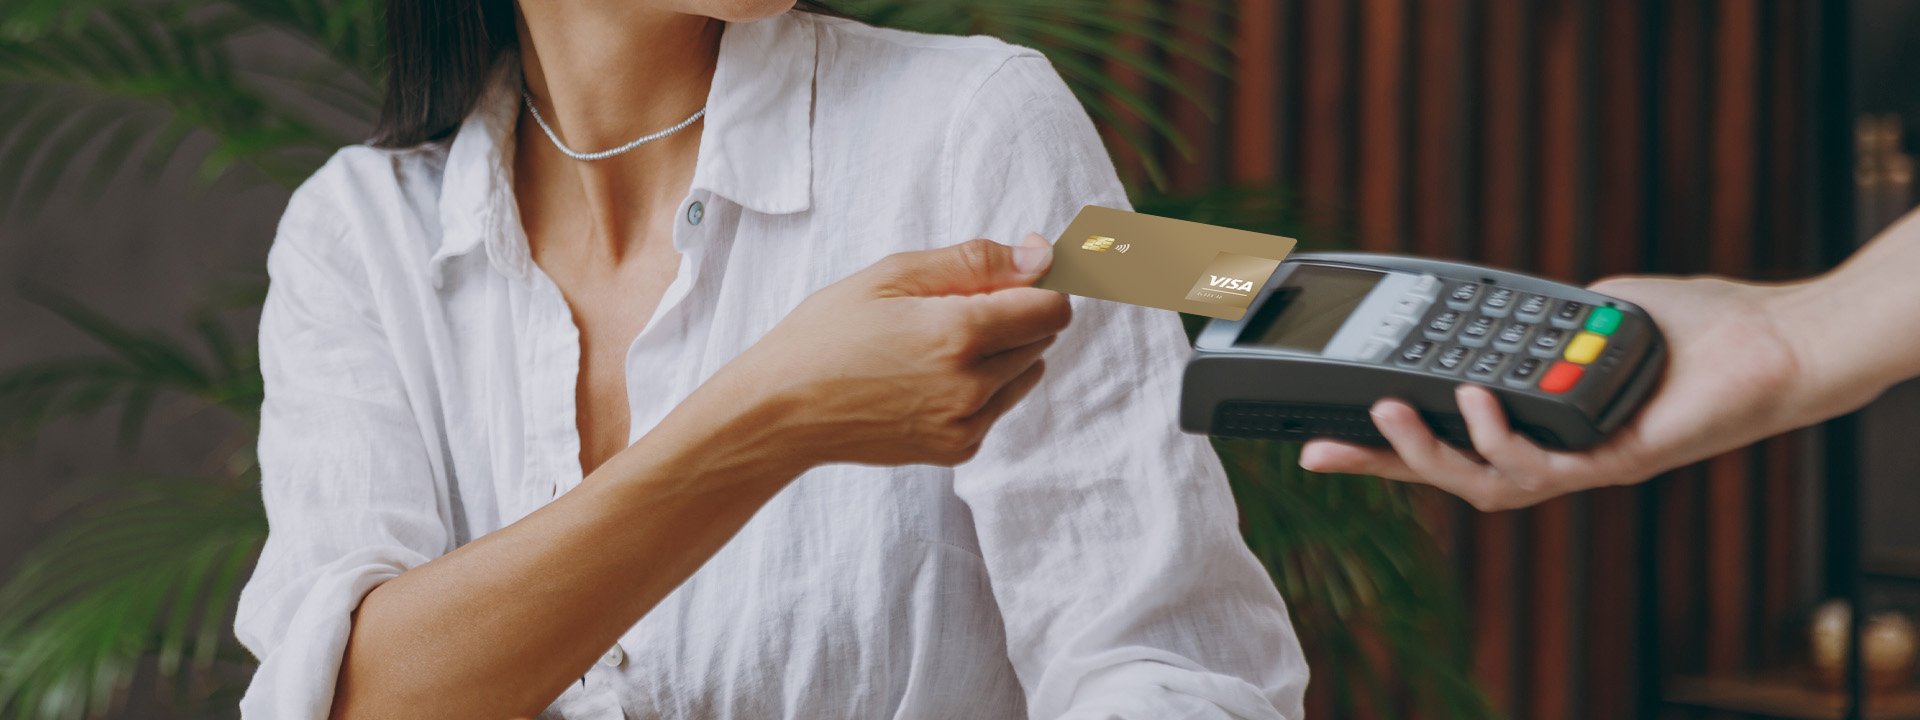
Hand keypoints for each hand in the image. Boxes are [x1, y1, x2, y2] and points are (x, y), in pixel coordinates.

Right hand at [715, 233, 1068, 468]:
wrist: (780, 411)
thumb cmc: (827, 333)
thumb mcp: (893, 275)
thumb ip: (976, 262)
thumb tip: (1041, 255)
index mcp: (959, 334)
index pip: (1052, 308)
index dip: (1042, 283)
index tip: (1017, 274)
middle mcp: (971, 386)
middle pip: (1042, 338)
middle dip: (1015, 314)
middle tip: (951, 306)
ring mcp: (966, 424)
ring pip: (1025, 373)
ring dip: (1002, 350)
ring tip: (937, 342)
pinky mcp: (958, 449)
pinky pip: (998, 406)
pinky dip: (981, 385)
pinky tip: (928, 376)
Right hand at [1298, 275, 1811, 510]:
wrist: (1771, 343)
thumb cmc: (1693, 329)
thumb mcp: (1587, 312)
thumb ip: (1538, 323)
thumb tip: (1495, 314)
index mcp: (1542, 423)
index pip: (1450, 439)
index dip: (1387, 445)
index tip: (1325, 437)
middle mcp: (1558, 454)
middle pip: (1450, 476)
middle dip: (1382, 464)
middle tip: (1324, 447)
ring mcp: (1585, 464)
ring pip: (1485, 484)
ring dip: (1429, 454)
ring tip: (1391, 410)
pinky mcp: (1616, 461)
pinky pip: (1541, 465)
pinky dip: (1499, 436)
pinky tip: (1476, 398)